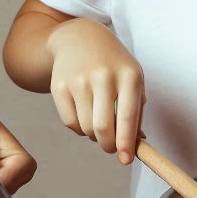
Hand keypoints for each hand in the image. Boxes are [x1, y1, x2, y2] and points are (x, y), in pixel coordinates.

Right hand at [48, 17, 144, 164]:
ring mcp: (78, 79)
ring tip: (97, 120)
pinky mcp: (59, 86)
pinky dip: (78, 128)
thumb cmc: (113, 64)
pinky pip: (70, 123)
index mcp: (128, 75)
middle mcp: (103, 75)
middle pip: (103, 128)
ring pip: (85, 128)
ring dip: (93, 135)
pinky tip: (83, 112)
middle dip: (108, 146)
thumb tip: (137, 145)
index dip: (126, 143)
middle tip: (110, 147)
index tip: (126, 160)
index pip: (127, 117)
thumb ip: (136, 111)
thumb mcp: (132, 78)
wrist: (80, 37)